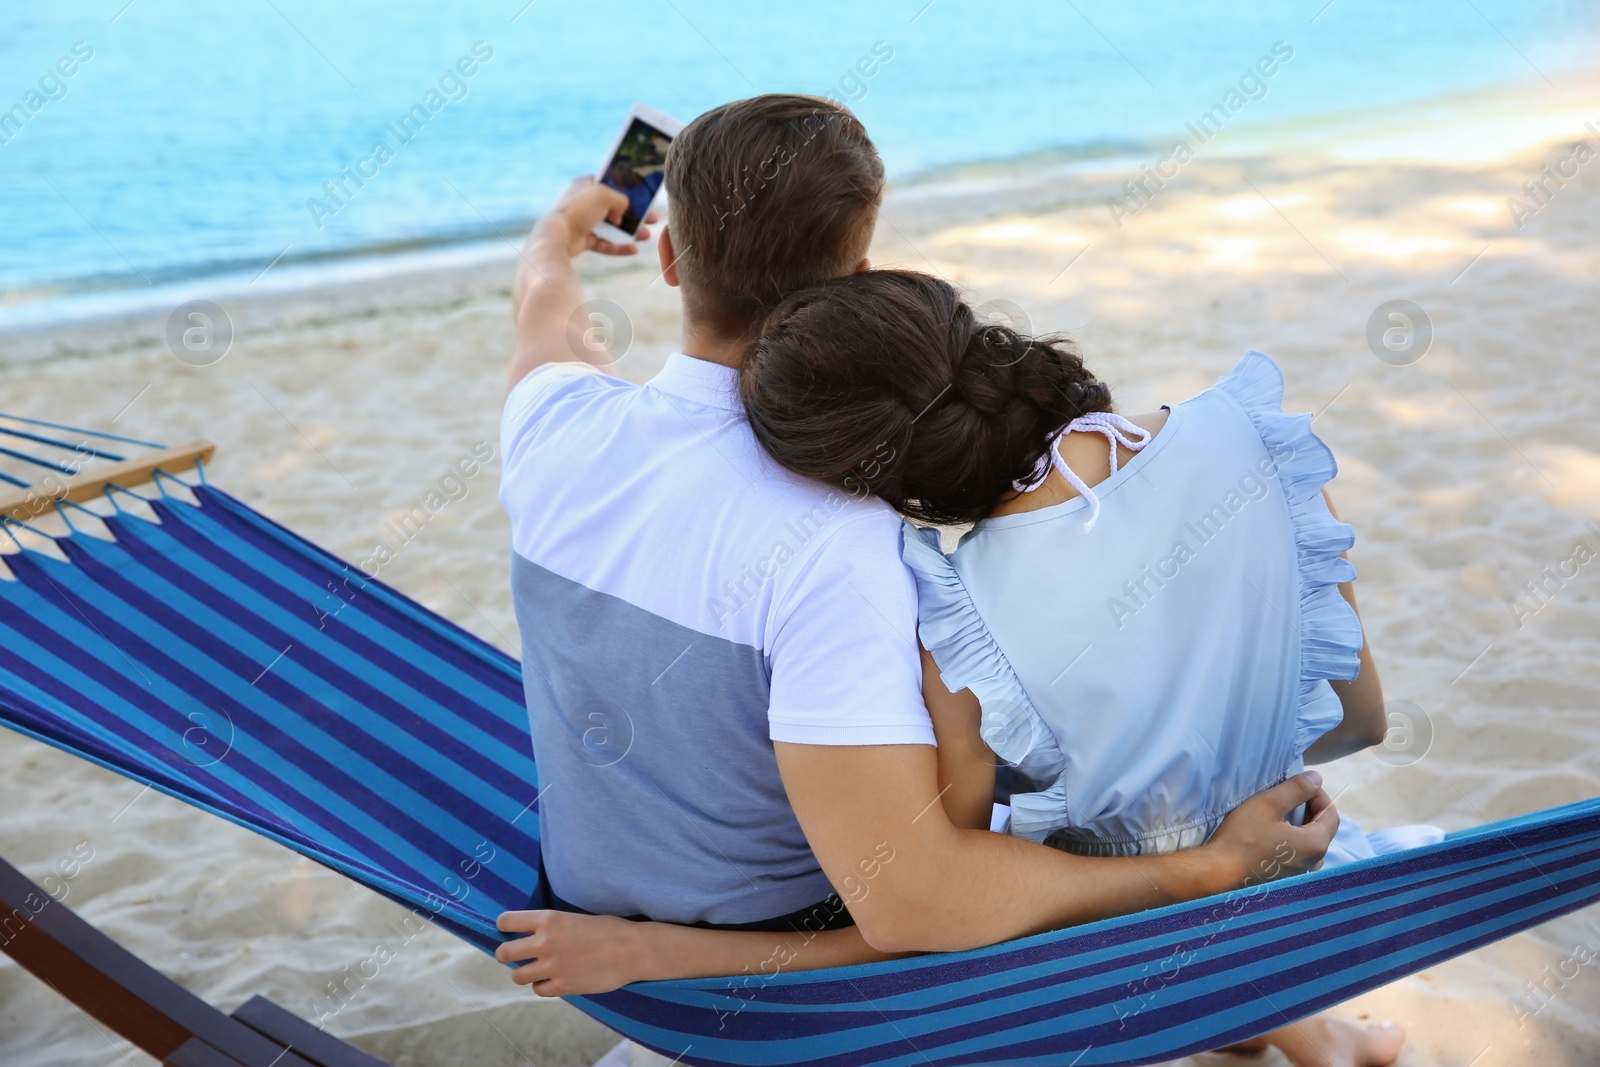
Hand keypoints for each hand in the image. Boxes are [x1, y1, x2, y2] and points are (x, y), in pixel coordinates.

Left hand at [495, 909, 645, 996]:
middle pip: (504, 953)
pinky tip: (555, 979)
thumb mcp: (574, 917)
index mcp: (548, 919)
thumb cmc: (608, 929)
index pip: (506, 921)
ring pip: (517, 975)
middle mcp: (545, 942)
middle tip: (514, 955)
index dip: (504, 927)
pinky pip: (538, 990)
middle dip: (506, 954)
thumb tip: (530, 935)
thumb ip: (550, 926)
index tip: (509, 931)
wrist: (632, 949)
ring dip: (525, 973)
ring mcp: (552, 966)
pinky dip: (543, 986)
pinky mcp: (562, 986)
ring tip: (537, 970)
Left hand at [530, 177, 659, 258]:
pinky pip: (604, 243)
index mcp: (585, 186)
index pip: (609, 184)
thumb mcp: (605, 195)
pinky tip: (634, 249)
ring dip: (630, 231)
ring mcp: (582, 222)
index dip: (626, 190)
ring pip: (611, 227)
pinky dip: (618, 247)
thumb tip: (624, 210)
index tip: (642, 196)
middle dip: (634, 214)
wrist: (558, 236)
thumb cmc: (579, 210)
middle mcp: (583, 202)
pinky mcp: (582, 240)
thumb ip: (621, 198)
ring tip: (647, 236)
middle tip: (652, 219)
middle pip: (614, 207)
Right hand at [1203, 771, 1338, 891]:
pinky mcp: (1286, 881)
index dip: (1319, 795)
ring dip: (1302, 826)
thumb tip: (1316, 779)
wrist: (1218, 873)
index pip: (1331, 815)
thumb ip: (1296, 789)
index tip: (1303, 784)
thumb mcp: (1268, 804)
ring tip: (1282, 815)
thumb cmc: (1243, 837)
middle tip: (1290, 796)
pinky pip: (1299, 856)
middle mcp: (1314, 863)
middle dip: (1311, 809)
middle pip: (1323, 830)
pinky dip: (1293, 841)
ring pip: (1310, 844)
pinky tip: (1273, 836)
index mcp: (1315, 844)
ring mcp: (1300, 875)